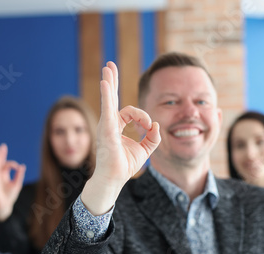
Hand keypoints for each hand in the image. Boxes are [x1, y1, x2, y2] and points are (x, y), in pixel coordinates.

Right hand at [0, 143, 25, 220]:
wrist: (5, 205)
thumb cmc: (11, 195)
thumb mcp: (17, 184)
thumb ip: (19, 175)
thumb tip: (22, 166)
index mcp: (4, 174)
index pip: (7, 165)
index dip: (12, 164)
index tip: (18, 167)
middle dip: (0, 154)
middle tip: (1, 146)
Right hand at [81, 62, 160, 214]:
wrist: (114, 178)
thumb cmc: (124, 165)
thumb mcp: (145, 150)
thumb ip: (153, 137)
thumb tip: (157, 125)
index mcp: (116, 127)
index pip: (130, 112)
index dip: (143, 117)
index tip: (149, 127)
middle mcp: (109, 123)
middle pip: (111, 98)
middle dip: (111, 81)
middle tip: (109, 66)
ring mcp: (106, 125)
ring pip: (108, 99)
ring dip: (109, 82)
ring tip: (107, 68)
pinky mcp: (106, 129)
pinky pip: (107, 108)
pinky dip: (106, 95)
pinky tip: (105, 82)